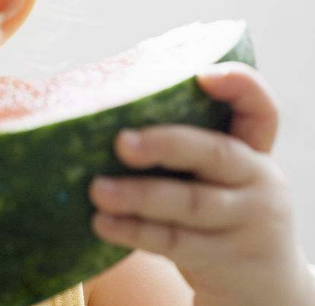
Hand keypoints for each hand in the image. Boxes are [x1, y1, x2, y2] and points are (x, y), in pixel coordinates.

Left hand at [88, 61, 314, 305]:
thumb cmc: (217, 211)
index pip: (260, 109)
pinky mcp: (223, 257)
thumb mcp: (217, 176)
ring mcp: (246, 222)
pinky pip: (174, 241)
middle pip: (216, 154)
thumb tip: (101, 104)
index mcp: (254, 149)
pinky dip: (134, 231)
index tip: (203, 75)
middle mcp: (259, 180)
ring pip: (191, 203)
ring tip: (97, 189)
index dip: (241, 86)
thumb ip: (183, 145)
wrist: (261, 285)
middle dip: (167, 144)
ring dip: (139, 196)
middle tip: (122, 142)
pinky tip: (102, 223)